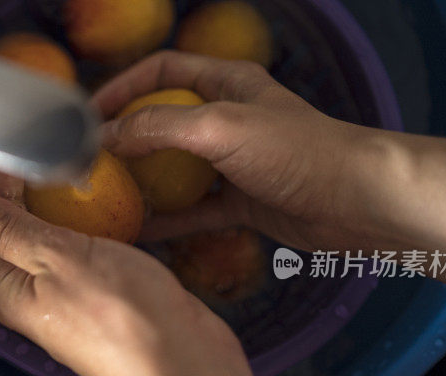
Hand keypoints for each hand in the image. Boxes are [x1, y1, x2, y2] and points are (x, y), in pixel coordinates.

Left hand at [0, 171, 360, 375]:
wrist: (182, 365)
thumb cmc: (119, 313)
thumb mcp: (56, 258)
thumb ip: (7, 229)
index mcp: (10, 290)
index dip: (0, 183)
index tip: (24, 145)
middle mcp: (35, 299)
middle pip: (22, 234)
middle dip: (33, 192)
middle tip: (57, 150)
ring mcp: (73, 302)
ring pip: (60, 244)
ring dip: (69, 209)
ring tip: (85, 171)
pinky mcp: (109, 302)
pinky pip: (92, 257)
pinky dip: (97, 230)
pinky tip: (115, 210)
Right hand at [93, 50, 390, 250]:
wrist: (357, 201)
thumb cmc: (295, 150)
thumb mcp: (220, 127)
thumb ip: (160, 128)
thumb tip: (105, 136)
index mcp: (226, 84)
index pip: (163, 71)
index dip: (124, 86)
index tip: (88, 113)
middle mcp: (227, 119)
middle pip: (165, 122)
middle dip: (128, 139)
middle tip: (90, 161)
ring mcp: (234, 163)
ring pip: (178, 170)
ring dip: (145, 183)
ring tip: (106, 199)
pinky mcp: (242, 202)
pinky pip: (195, 210)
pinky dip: (169, 221)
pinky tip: (139, 233)